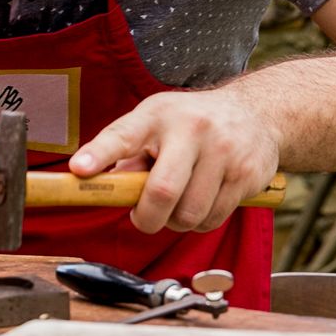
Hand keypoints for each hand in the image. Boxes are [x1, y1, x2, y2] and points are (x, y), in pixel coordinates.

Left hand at [68, 89, 279, 234]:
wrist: (256, 113)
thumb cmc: (191, 122)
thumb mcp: (155, 122)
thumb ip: (126, 152)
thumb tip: (98, 185)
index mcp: (158, 115)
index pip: (123, 134)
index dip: (99, 154)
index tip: (79, 170)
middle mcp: (193, 129)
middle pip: (162, 191)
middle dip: (146, 218)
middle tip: (143, 217)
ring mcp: (224, 152)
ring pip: (189, 214)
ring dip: (175, 222)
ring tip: (177, 205)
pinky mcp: (246, 174)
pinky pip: (213, 219)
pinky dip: (200, 222)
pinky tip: (202, 201)